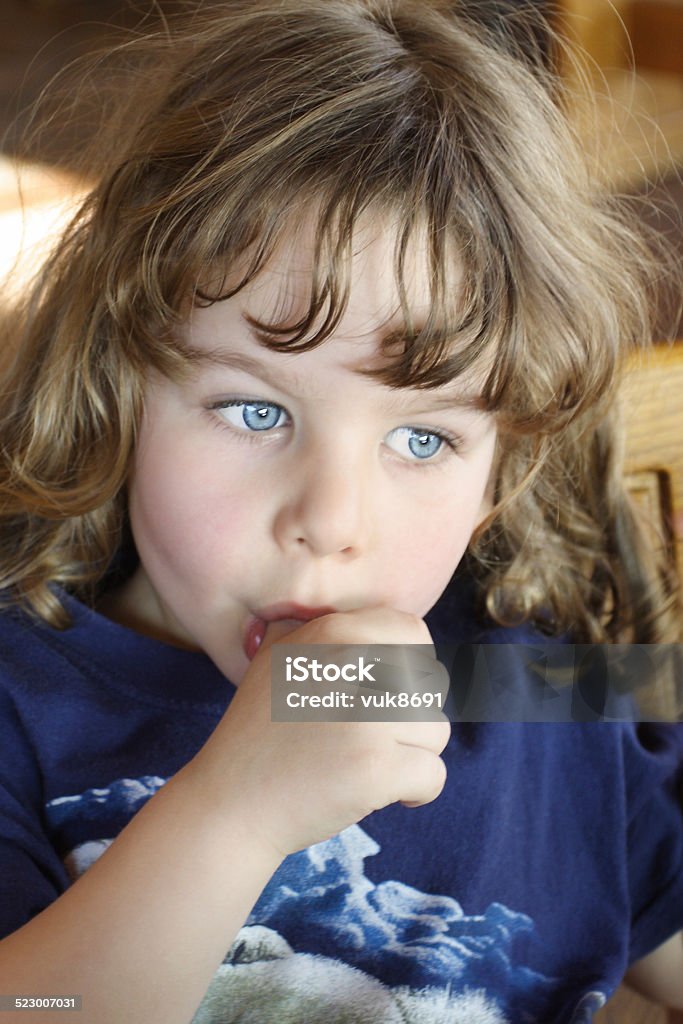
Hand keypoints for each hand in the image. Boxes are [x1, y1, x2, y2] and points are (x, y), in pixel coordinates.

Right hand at [186, 608, 450, 858]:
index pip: (413, 632)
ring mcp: (365, 718)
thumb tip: (365, 609)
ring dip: (413, 755)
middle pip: (430, 683)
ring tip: (370, 764)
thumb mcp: (278, 658)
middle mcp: (350, 665)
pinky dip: (417, 791)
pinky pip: (433, 775)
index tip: (388, 692)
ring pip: (436, 730)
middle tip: (373, 736)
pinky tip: (383, 793)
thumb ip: (318, 627)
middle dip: (412, 715)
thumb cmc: (261, 734)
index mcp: (332, 633)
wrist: (230, 803)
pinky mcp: (375, 768)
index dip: (412, 664)